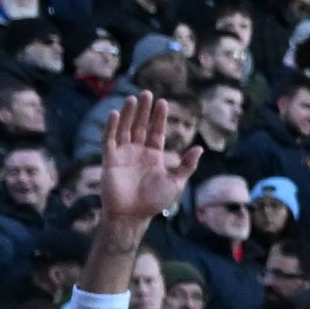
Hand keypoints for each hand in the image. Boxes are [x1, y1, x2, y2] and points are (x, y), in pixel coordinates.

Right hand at [90, 88, 199, 255]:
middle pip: (140, 126)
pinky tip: (114, 114)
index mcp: (154, 157)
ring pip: (125, 129)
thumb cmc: (154, 202)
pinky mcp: (110, 160)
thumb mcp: (176, 183)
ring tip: (132, 98)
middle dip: (144, 110)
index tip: (163, 102)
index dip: (159, 118)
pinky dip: (111, 127)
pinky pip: (109, 140)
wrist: (132, 215)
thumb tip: (199, 148)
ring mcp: (123, 155)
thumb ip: (186, 165)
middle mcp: (138, 153)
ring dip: (128, 114)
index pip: (156, 132)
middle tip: (146, 93)